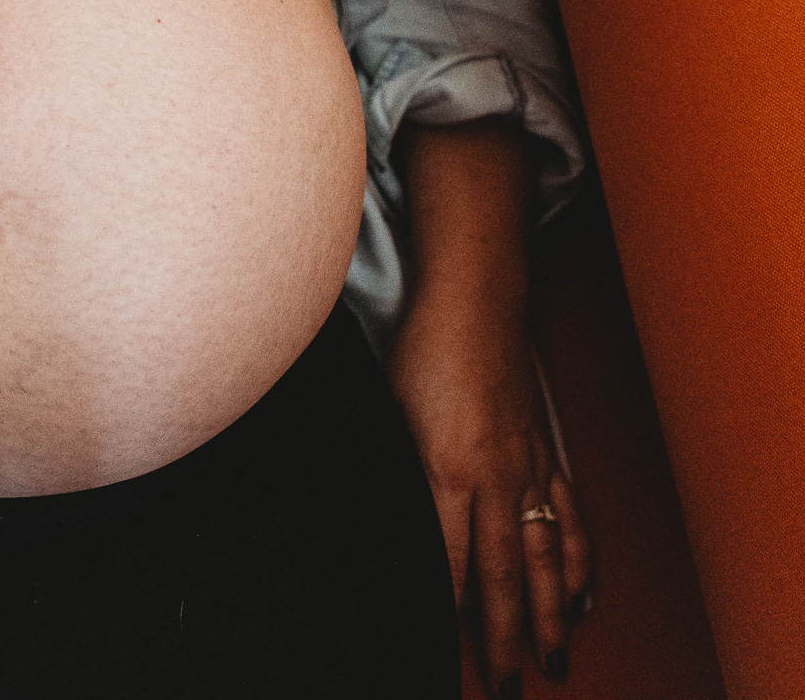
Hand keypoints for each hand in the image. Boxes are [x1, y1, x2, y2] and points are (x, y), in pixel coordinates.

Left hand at [388, 308, 592, 695]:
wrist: (472, 302)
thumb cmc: (418, 352)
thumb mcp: (385, 416)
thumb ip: (394, 475)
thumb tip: (387, 524)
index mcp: (447, 471)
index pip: (453, 563)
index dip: (456, 614)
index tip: (455, 654)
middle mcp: (496, 477)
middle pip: (504, 575)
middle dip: (505, 636)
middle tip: (507, 684)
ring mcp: (528, 467)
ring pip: (544, 557)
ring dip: (549, 614)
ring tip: (553, 660)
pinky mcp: (544, 452)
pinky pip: (568, 520)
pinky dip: (576, 563)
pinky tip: (579, 596)